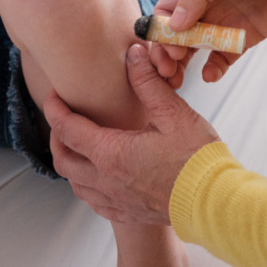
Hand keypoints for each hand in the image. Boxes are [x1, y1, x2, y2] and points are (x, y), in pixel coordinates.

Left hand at [44, 44, 219, 224]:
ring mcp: (115, 200)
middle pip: (63, 159)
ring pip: (75, 184)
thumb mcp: (173, 112)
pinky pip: (93, 201)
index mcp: (111, 154)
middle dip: (56, 136)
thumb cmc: (196, 157)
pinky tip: (98, 176)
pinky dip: (86, 184)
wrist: (213, 200)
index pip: (68, 130)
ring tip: (78, 144)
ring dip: (70, 161)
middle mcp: (106, 180)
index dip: (56, 110)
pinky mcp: (127, 213)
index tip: (53, 95)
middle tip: (62, 118)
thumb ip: (148, 82)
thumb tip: (134, 54)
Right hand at [150, 0, 266, 85]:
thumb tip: (175, 23)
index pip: (167, 8)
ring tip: (179, 80)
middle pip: (176, 32)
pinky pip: (221, 58)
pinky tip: (210, 75)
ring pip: (194, 48)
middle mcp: (205, 0)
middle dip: (168, 52)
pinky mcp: (242, 36)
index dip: (161, 30)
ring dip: (184, 65)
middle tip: (169, 69)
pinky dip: (213, 69)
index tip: (166, 47)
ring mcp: (223, 19)